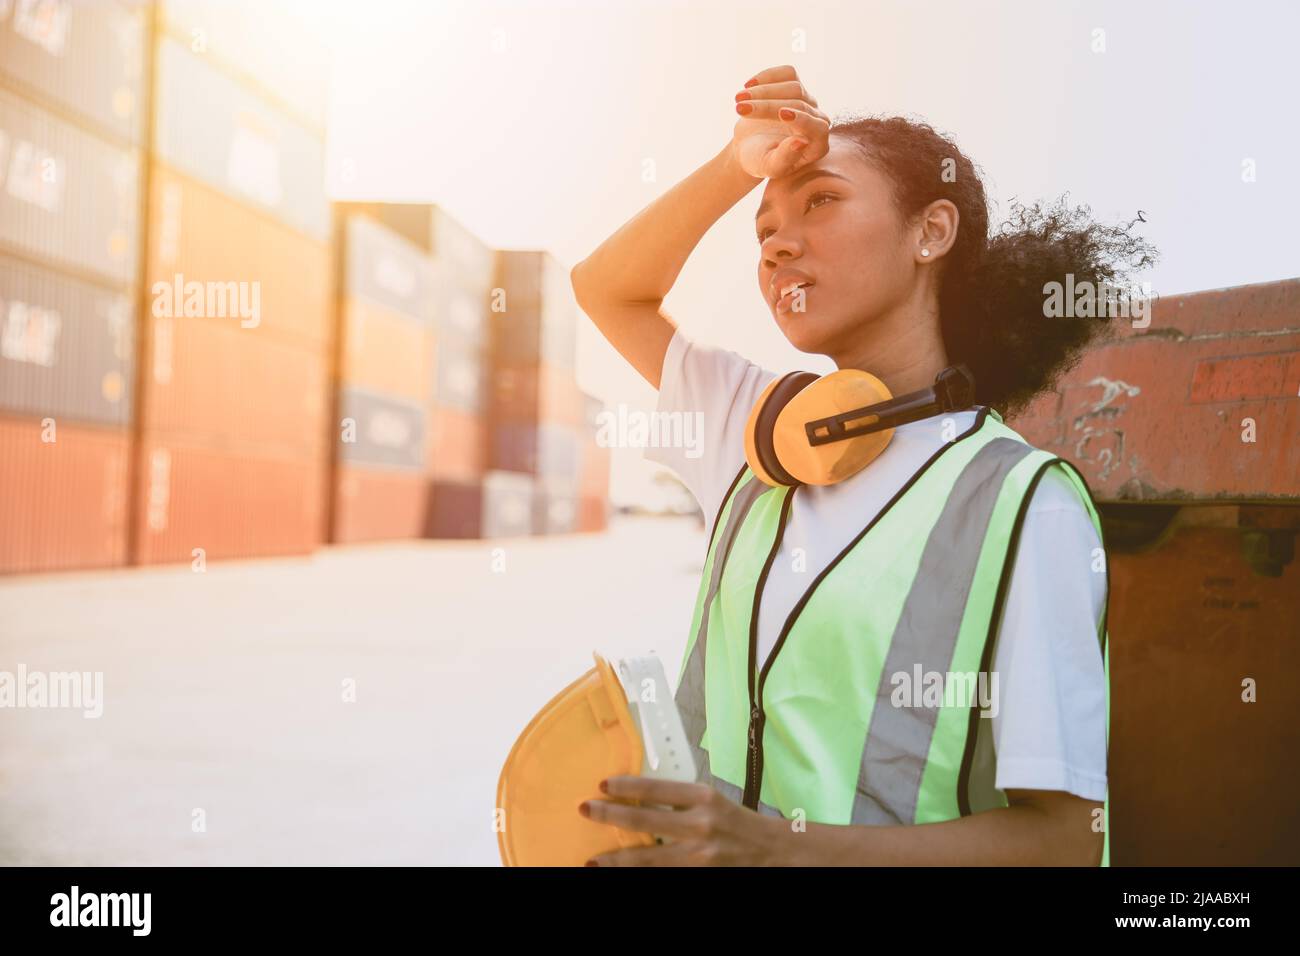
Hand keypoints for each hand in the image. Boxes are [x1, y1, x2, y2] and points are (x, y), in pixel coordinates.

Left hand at [581, 776, 778, 865]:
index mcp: (704, 798)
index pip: (656, 788)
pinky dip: (640, 875)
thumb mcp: (713, 800)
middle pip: (644, 821)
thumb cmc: (738, 822)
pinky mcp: (699, 876)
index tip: (603, 784)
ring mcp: (699, 856)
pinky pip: (662, 876)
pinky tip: (621, 874)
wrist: (773, 852)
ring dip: (616, 860)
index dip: (626, 786)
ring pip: (648, 859)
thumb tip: (639, 798)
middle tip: (585, 809)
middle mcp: (701, 825)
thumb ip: (680, 800)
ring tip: (592, 860)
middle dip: (610, 816)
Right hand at [730, 64, 830, 179]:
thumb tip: (801, 142)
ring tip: (738, 100)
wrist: (748, 147)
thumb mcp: (769, 166)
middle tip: (740, 109)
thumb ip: (785, 158)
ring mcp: (808, 102)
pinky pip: (787, 73)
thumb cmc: (760, 161)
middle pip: (799, 105)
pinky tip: (748, 85)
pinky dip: (768, 75)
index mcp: (817, 146)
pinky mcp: (796, 86)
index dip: (802, 120)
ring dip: (763, 91)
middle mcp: (818, 121)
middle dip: (767, 106)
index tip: (781, 115)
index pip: (818, 129)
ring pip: (793, 86)